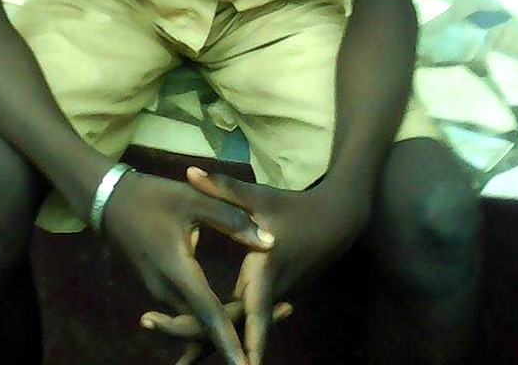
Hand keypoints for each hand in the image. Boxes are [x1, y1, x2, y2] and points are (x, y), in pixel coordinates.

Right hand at [102, 170, 274, 364]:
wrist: (108, 200)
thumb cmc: (151, 197)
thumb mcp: (193, 199)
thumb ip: (231, 219)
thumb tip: (268, 243)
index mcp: (178, 271)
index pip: (209, 315)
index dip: (230, 342)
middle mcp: (168, 291)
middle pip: (208, 324)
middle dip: (243, 327)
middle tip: (289, 309)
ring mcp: (162, 292)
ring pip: (198, 321)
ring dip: (230, 322)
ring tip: (274, 309)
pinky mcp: (161, 288)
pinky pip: (189, 312)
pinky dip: (212, 317)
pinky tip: (232, 314)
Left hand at [141, 167, 369, 364]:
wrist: (334, 221)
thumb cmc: (294, 208)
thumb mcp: (258, 196)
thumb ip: (222, 187)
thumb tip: (188, 171)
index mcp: (264, 272)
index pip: (253, 314)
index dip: (245, 342)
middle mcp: (269, 293)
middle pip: (238, 328)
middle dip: (209, 343)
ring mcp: (271, 298)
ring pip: (242, 327)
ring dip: (215, 340)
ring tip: (183, 361)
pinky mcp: (270, 296)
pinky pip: (246, 319)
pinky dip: (226, 329)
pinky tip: (204, 340)